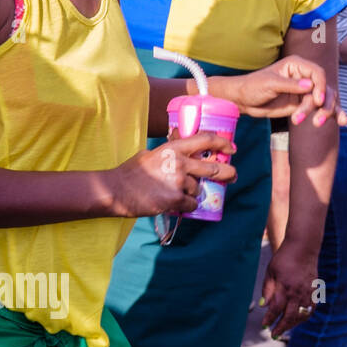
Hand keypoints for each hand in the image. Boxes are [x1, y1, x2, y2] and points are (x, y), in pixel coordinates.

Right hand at [107, 132, 237, 218]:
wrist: (115, 190)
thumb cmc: (130, 173)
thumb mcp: (150, 155)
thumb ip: (168, 153)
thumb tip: (182, 152)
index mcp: (172, 148)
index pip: (205, 140)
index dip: (222, 144)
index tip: (231, 149)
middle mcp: (179, 162)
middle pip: (214, 167)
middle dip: (228, 173)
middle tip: (231, 176)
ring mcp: (178, 181)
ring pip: (198, 189)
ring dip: (192, 193)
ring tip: (174, 193)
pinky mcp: (175, 199)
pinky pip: (191, 204)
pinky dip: (186, 205)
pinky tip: (172, 203)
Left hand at [220, 56, 345, 127]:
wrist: (242, 101)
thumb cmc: (252, 87)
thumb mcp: (269, 84)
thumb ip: (289, 85)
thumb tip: (310, 85)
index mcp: (296, 65)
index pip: (317, 73)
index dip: (320, 86)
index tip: (317, 100)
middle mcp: (304, 76)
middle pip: (324, 88)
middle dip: (325, 103)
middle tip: (318, 118)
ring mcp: (305, 90)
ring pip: (325, 100)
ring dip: (326, 112)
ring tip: (316, 123)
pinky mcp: (304, 103)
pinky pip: (321, 108)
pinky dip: (333, 114)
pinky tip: (343, 121)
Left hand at [261, 241, 319, 338]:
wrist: (303, 249)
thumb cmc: (283, 259)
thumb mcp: (270, 272)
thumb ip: (268, 289)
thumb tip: (264, 306)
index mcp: (284, 287)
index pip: (276, 308)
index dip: (270, 319)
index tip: (264, 326)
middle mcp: (297, 292)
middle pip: (290, 316)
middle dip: (281, 327)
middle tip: (274, 335)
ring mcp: (308, 292)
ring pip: (302, 315)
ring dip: (293, 324)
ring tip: (284, 329)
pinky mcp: (315, 291)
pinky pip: (311, 309)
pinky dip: (304, 317)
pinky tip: (298, 320)